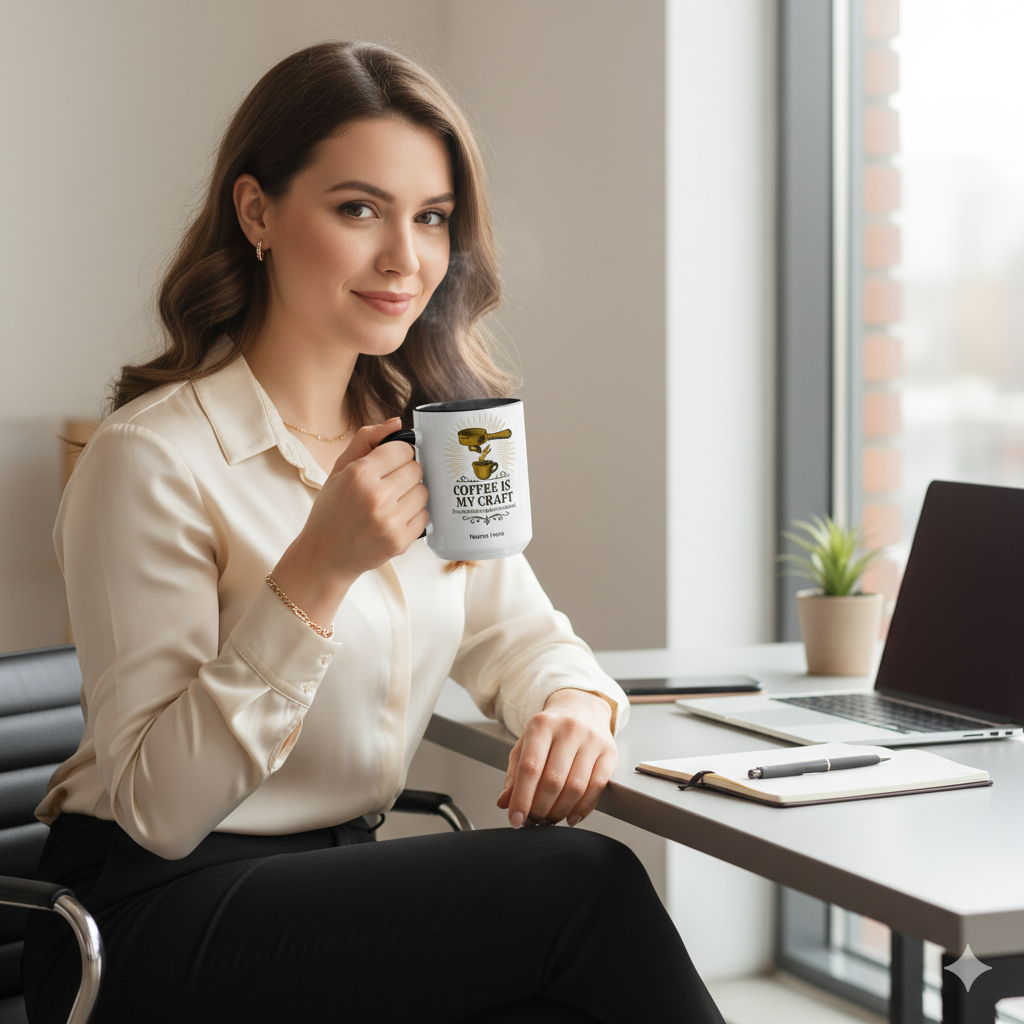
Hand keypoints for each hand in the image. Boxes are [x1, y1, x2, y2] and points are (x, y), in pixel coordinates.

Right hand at [271, 418, 427, 622]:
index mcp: (359, 474)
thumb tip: (396, 422)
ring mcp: (390, 521)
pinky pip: (425, 516)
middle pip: (416, 469)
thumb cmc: (331, 510)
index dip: (398, 455)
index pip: (403, 450)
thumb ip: (365, 441)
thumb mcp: (339, 470)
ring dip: (411, 494)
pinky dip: (414, 515)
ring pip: (423, 492)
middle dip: (405, 474)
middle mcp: (376, 497)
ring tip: (392, 502)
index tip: (389, 464)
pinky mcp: (400, 541)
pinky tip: (395, 518)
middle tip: (390, 484)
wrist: (324, 556)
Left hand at [497, 689, 617, 828]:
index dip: (521, 799)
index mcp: (541, 724)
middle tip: (534, 820)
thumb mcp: (526, 744)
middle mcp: (568, 729)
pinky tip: (571, 817)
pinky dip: (582, 809)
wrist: (582, 708)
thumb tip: (505, 803)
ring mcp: (591, 739)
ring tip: (549, 819)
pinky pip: (596, 787)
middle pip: (553, 781)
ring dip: (560, 812)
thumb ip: (514, 774)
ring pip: (575, 787)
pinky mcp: (609, 752)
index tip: (516, 820)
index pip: (529, 768)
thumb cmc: (551, 730)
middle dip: (540, 809)